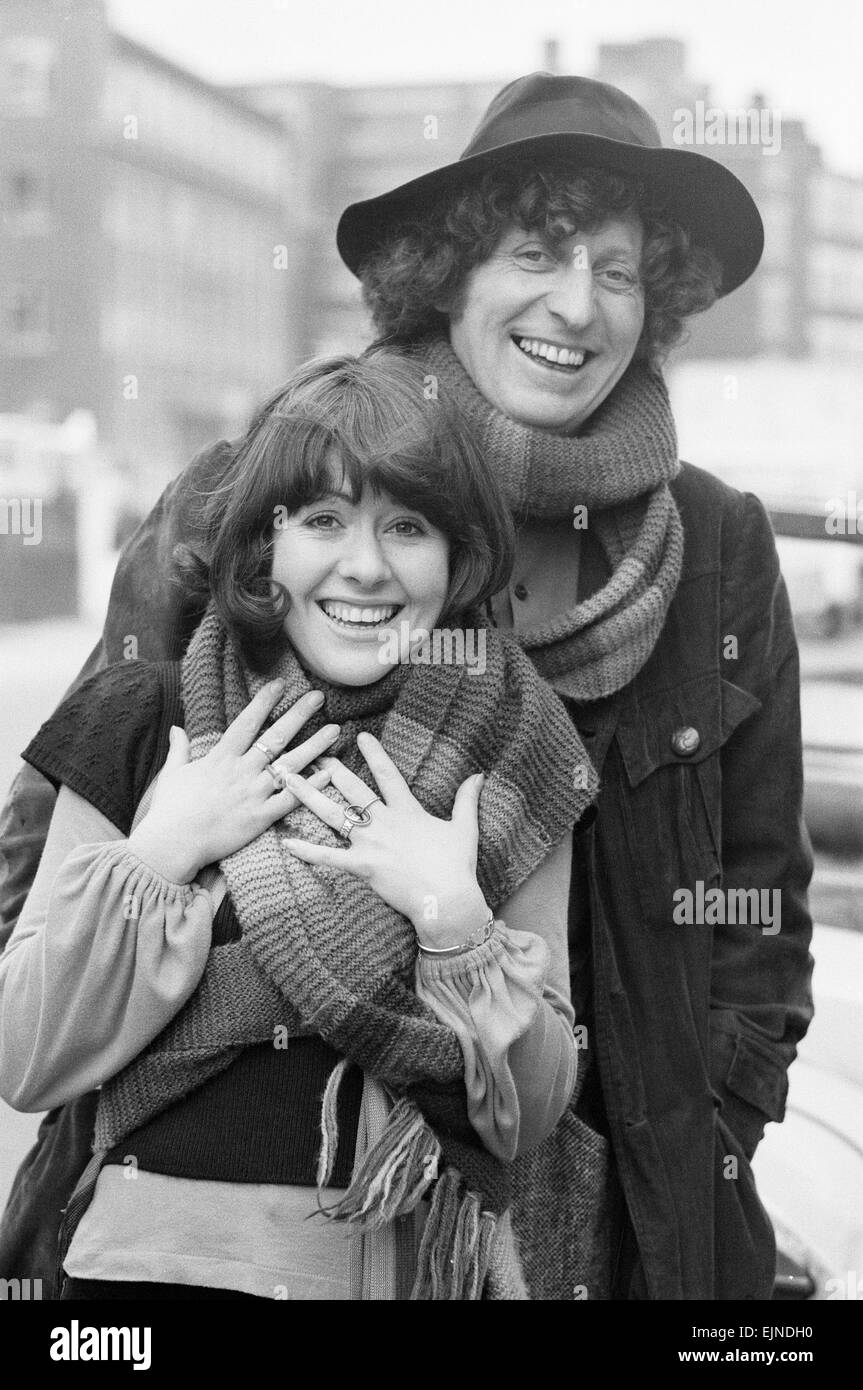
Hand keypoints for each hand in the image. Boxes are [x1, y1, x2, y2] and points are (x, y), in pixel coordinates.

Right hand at [128, 679, 340, 883]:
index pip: (246, 723)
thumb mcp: (172, 774)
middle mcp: (241, 771)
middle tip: (318, 697)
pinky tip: (328, 773)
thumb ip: (178, 749)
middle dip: (298, 715)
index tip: (279, 684)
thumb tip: (176, 728)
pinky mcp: (260, 818)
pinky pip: (290, 800)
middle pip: (275, 738)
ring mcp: (253, 794)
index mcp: (220, 758)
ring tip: (335, 730)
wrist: (173, 844)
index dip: (263, 702)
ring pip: (290, 765)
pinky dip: (309, 787)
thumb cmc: (170, 810)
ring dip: (314, 746)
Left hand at [280, 731, 489, 947]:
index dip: (374, 753)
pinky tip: (286, 842)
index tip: (360, 734)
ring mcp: (371, 844)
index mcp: (407, 811)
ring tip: (287, 780)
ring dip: (308, 796)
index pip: (388, 774)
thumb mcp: (465, 828)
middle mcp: (385, 822)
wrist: (447, 901)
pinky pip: (330, 857)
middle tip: (311, 753)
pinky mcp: (363, 867)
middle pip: (352, 790)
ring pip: (333, 815)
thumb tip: (479, 774)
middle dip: (330, 770)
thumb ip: (467, 799)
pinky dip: (308, 850)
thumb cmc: (457, 866)